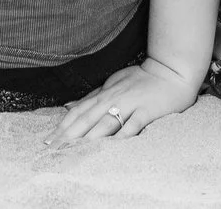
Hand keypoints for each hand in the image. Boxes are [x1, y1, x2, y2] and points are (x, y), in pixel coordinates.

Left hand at [51, 56, 201, 144]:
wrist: (171, 72)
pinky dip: (123, 134)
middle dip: (69, 134)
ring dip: (90, 136)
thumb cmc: (141, 79)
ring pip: (106, 122)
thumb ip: (92, 96)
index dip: (63, 125)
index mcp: (104, 94)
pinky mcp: (147, 111)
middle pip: (87, 118)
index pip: (79, 111)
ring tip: (75, 149)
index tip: (48, 140)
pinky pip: (133, 124)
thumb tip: (68, 105)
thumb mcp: (113, 83)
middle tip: (53, 148)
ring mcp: (130, 104)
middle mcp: (114, 99)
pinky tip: (113, 146)